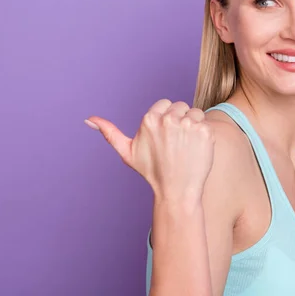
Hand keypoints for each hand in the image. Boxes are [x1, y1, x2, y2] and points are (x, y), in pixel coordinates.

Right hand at [85, 99, 215, 202]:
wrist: (176, 191)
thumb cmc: (152, 172)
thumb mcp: (127, 152)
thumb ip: (109, 132)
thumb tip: (88, 119)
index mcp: (149, 119)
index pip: (165, 104)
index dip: (166, 119)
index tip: (166, 136)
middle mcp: (168, 119)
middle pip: (180, 106)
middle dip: (180, 120)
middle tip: (176, 143)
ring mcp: (188, 125)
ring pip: (194, 113)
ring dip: (193, 126)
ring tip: (187, 146)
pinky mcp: (204, 132)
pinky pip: (206, 122)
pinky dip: (204, 134)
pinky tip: (196, 149)